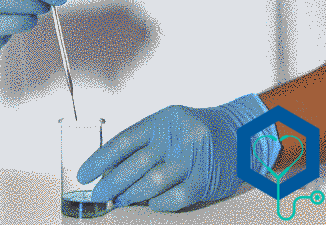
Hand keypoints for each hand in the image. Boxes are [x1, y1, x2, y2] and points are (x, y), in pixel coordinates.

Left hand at [80, 97, 264, 211]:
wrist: (240, 133)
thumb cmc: (195, 130)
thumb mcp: (167, 125)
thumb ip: (144, 143)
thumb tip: (112, 167)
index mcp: (160, 121)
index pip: (122, 141)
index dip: (100, 159)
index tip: (85, 173)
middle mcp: (175, 138)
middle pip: (134, 164)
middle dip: (111, 181)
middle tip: (97, 193)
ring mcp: (191, 160)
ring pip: (153, 182)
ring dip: (132, 194)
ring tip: (118, 200)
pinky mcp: (205, 180)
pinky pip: (176, 196)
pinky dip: (160, 202)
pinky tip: (150, 204)